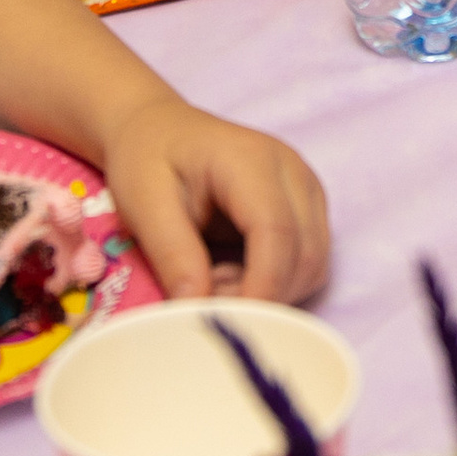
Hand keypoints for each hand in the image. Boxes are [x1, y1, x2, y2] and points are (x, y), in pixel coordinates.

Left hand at [102, 93, 329, 303]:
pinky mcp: (307, 207)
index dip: (261, 287)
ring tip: (211, 279)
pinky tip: (230, 271)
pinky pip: (307, 260)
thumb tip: (198, 312)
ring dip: (269, 290)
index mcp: (252, 161)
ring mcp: (306, 189)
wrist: (159, 129)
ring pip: (313, 264)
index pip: (277, 233)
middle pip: (306, 254)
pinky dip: (274, 281)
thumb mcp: (143, 205)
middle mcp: (293, 173)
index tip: (229, 326)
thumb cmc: (147, 160)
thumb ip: (173, 255)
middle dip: (261, 294)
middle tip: (202, 296)